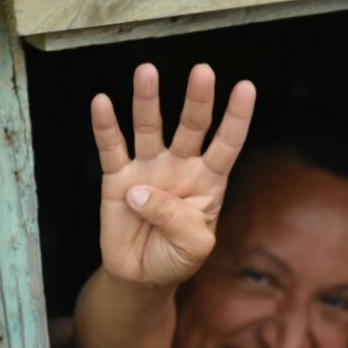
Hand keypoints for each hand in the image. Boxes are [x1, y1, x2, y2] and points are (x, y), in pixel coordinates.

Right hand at [92, 63, 255, 288]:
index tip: (246, 88)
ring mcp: (148, 168)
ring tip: (147, 72)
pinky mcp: (117, 178)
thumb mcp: (194, 248)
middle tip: (202, 72)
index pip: (226, 143)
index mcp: (208, 180)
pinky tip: (102, 103)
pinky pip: (111, 148)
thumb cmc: (176, 258)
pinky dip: (105, 126)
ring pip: (149, 127)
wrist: (141, 276)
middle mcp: (180, 166)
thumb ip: (177, 220)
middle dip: (197, 99)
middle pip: (191, 126)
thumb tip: (141, 192)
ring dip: (147, 100)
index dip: (236, 117)